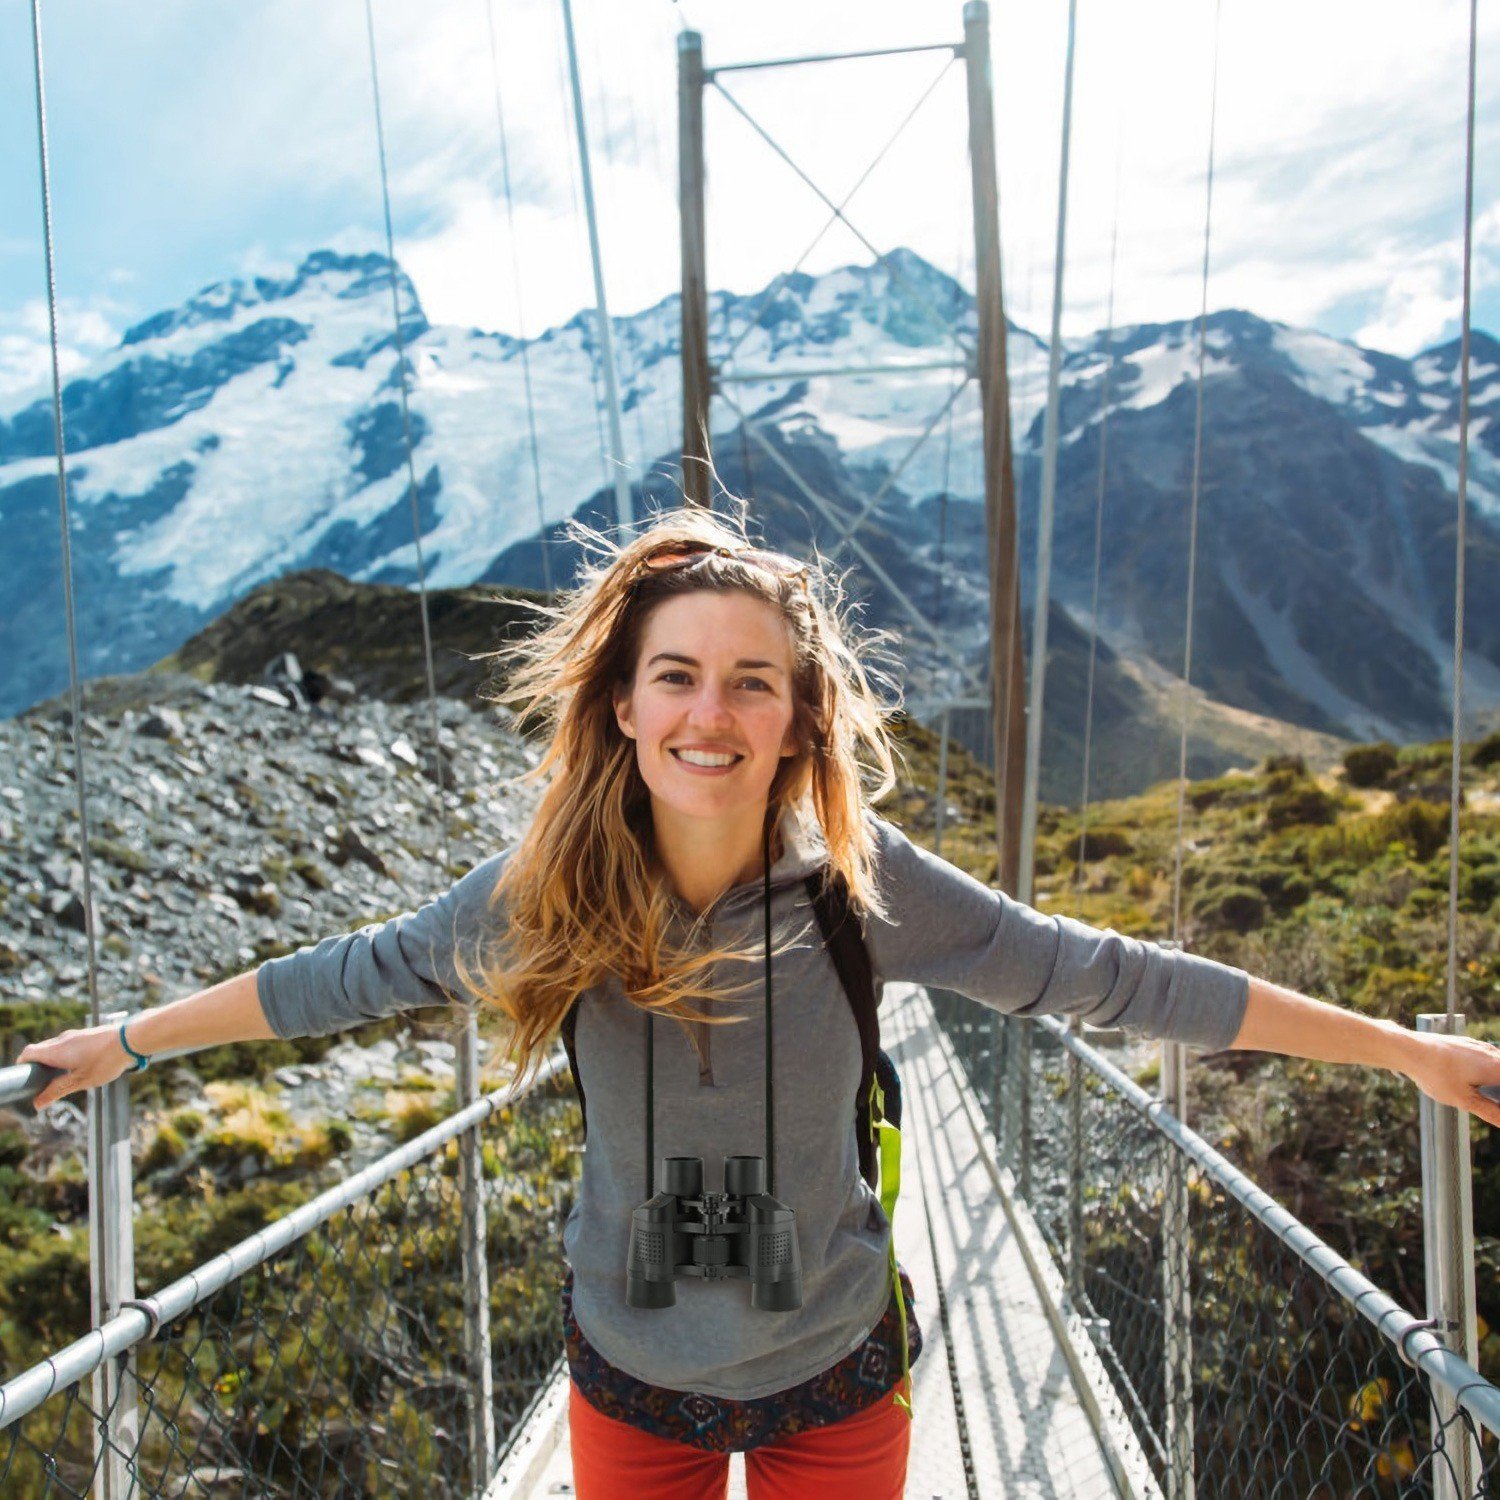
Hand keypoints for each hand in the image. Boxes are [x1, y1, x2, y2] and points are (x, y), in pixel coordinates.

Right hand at [17, 1026, 131, 1110]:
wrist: (131, 1039)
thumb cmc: (106, 1061)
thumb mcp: (80, 1081)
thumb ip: (57, 1091)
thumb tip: (37, 1103)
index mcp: (56, 1050)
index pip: (28, 1053)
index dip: (23, 1066)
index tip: (26, 1079)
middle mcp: (62, 1039)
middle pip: (40, 1050)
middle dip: (39, 1066)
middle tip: (45, 1083)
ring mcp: (75, 1034)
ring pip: (56, 1047)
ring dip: (54, 1061)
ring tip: (66, 1077)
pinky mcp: (87, 1034)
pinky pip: (69, 1044)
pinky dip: (67, 1056)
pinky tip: (81, 1067)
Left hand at [1402, 1031, 1499, 1126]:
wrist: (1408, 1049)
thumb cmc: (1435, 1074)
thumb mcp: (1464, 1100)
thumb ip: (1490, 1112)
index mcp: (1497, 1067)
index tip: (1496, 1107)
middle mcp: (1491, 1052)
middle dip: (1497, 1092)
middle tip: (1492, 1106)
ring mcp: (1478, 1046)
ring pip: (1497, 1063)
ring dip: (1494, 1080)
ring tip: (1487, 1097)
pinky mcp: (1465, 1043)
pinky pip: (1485, 1058)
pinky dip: (1486, 1070)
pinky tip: (1474, 1081)